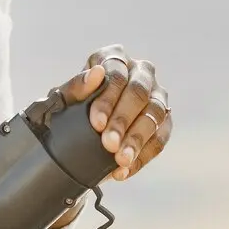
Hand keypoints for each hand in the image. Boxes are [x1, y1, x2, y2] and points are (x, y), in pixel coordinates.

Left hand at [57, 46, 171, 180]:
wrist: (75, 131)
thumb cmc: (70, 108)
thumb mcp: (64, 98)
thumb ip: (75, 86)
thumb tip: (96, 74)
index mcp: (114, 58)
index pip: (116, 75)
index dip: (108, 100)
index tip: (96, 124)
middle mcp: (140, 72)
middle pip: (139, 93)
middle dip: (123, 121)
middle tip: (109, 145)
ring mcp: (156, 95)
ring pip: (155, 115)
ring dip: (137, 140)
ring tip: (120, 160)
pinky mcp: (164, 121)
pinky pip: (160, 138)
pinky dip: (142, 156)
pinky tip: (124, 170)